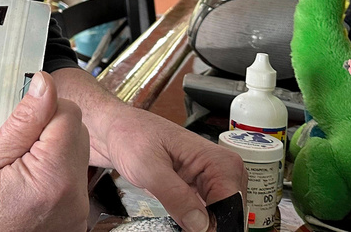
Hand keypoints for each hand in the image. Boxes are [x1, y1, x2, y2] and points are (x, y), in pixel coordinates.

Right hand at [0, 72, 89, 231]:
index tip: (21, 122)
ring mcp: (76, 215)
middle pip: (77, 134)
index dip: (42, 109)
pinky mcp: (74, 222)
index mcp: (52, 178)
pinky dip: (53, 177)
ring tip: (18, 170)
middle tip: (15, 149)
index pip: (69, 113)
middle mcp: (73, 199)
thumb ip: (24, 120)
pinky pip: (72, 182)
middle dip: (48, 130)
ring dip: (51, 154)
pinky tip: (28, 186)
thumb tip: (43, 85)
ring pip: (75, 156)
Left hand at [98, 107, 246, 231]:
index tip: (193, 228)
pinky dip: (194, 221)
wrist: (118, 129)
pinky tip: (178, 213)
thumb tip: (200, 224)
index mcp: (217, 159)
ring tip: (174, 210)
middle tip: (181, 221)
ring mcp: (213, 180)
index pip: (232, 204)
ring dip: (200, 224)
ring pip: (220, 217)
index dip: (215, 224)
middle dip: (208, 225)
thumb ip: (174, 195)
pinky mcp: (201, 188)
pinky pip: (207, 214)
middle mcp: (221, 170)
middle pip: (229, 214)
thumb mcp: (147, 166)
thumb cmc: (131, 135)